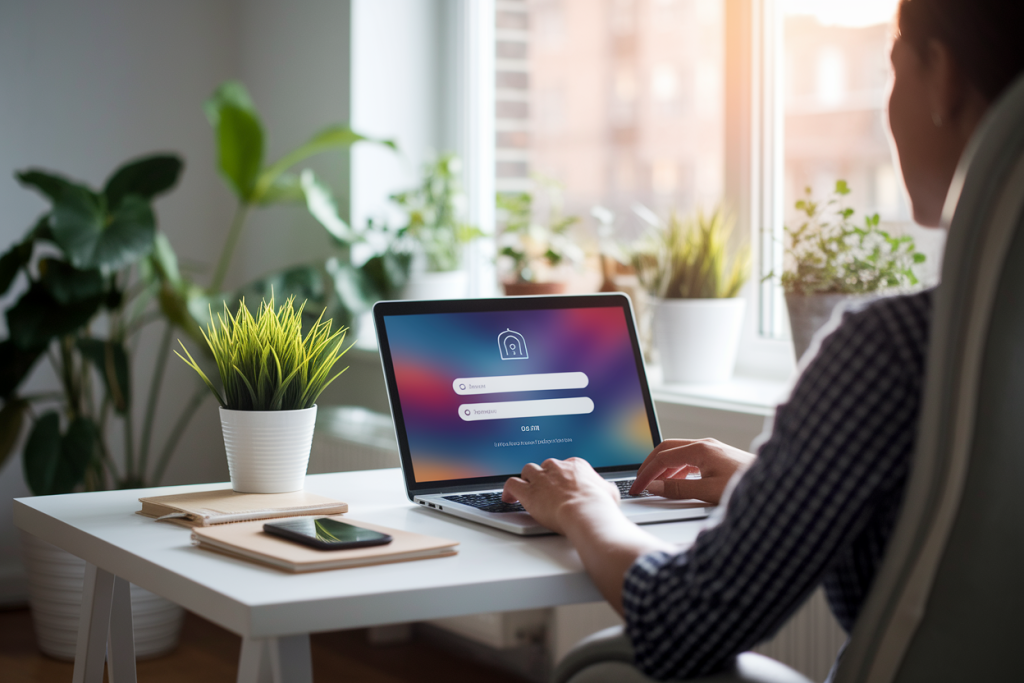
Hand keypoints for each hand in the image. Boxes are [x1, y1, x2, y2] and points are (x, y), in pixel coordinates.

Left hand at [502, 458, 621, 534]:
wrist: (586, 513)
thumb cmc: (599, 506)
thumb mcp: (609, 492)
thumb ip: (604, 488)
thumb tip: (607, 490)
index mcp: (576, 465)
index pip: (564, 465)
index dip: (561, 476)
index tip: (560, 485)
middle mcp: (556, 468)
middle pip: (545, 467)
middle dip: (544, 477)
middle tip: (545, 489)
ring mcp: (541, 478)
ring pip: (527, 471)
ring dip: (527, 480)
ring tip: (526, 490)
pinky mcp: (528, 492)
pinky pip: (512, 484)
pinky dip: (508, 491)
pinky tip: (508, 498)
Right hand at [630, 438, 754, 503]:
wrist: (777, 484)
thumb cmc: (746, 485)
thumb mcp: (708, 491)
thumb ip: (678, 489)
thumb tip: (654, 487)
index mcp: (700, 449)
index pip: (662, 457)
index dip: (646, 473)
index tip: (637, 487)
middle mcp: (704, 445)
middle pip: (666, 449)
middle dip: (650, 466)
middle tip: (639, 482)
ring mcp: (711, 450)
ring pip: (677, 454)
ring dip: (663, 469)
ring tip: (654, 485)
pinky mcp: (717, 457)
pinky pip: (689, 459)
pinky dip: (676, 470)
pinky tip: (675, 483)